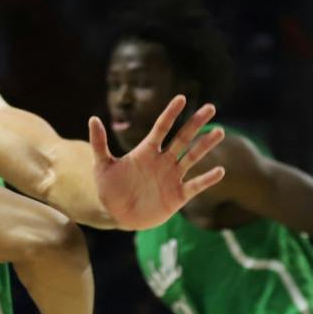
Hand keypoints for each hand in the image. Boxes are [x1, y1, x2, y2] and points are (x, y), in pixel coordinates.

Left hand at [88, 95, 226, 230]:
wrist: (117, 215)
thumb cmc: (110, 189)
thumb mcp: (102, 166)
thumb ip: (99, 143)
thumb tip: (93, 118)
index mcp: (147, 151)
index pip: (161, 128)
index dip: (171, 113)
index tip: (181, 98)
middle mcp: (163, 161)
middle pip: (182, 138)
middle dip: (195, 123)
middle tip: (210, 107)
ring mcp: (172, 177)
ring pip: (192, 157)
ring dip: (205, 145)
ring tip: (219, 132)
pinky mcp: (178, 196)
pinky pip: (195, 185)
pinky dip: (207, 179)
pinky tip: (220, 171)